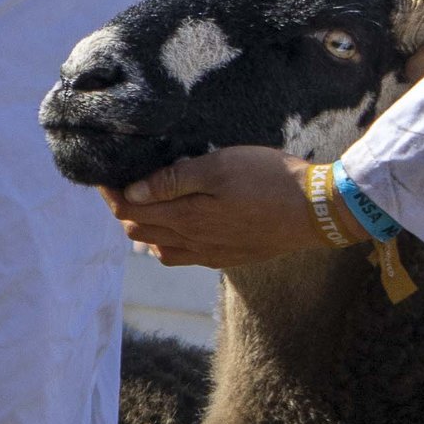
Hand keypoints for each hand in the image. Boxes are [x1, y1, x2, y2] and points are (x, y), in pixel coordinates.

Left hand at [102, 147, 325, 268]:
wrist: (318, 211)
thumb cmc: (270, 180)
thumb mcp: (219, 167)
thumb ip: (174, 180)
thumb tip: (132, 192)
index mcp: (185, 217)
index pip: (128, 210)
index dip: (110, 192)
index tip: (105, 173)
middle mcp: (191, 242)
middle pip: (137, 230)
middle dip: (123, 207)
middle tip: (125, 182)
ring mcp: (209, 253)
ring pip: (158, 246)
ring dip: (145, 226)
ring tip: (148, 201)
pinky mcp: (226, 257)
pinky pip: (182, 256)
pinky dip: (168, 241)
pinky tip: (178, 224)